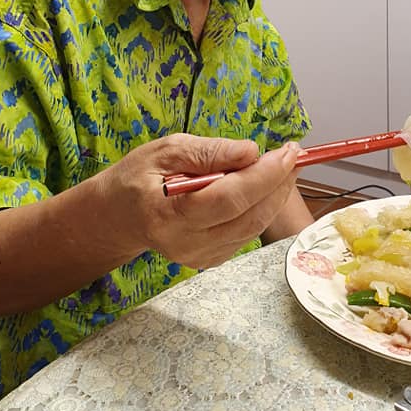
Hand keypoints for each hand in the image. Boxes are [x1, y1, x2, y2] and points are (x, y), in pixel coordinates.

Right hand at [97, 134, 300, 268]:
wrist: (117, 217)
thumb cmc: (137, 178)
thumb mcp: (165, 150)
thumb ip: (208, 152)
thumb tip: (251, 151)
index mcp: (168, 215)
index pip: (229, 199)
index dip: (264, 175)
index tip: (288, 151)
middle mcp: (185, 244)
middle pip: (248, 217)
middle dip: (278, 184)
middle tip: (293, 154)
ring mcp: (199, 257)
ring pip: (253, 228)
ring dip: (275, 195)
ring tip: (283, 166)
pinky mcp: (210, 260)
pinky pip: (246, 234)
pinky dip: (262, 209)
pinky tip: (264, 186)